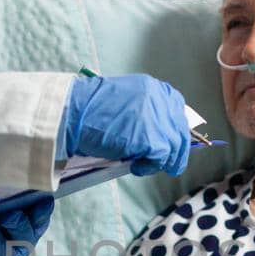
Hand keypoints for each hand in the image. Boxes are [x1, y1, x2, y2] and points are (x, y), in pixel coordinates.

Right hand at [61, 74, 190, 176]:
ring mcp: (158, 119)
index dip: (176, 128)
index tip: (172, 141)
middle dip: (177, 150)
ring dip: (162, 161)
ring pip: (173, 146)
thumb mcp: (125, 102)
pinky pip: (160, 158)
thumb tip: (154, 135)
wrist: (74, 113)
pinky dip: (150, 167)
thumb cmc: (90, 109)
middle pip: (180, 129)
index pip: (176, 108)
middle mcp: (160, 100)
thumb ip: (143, 112)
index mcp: (154, 87)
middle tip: (170, 166)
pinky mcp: (152, 138)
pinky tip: (137, 168)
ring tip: (146, 167)